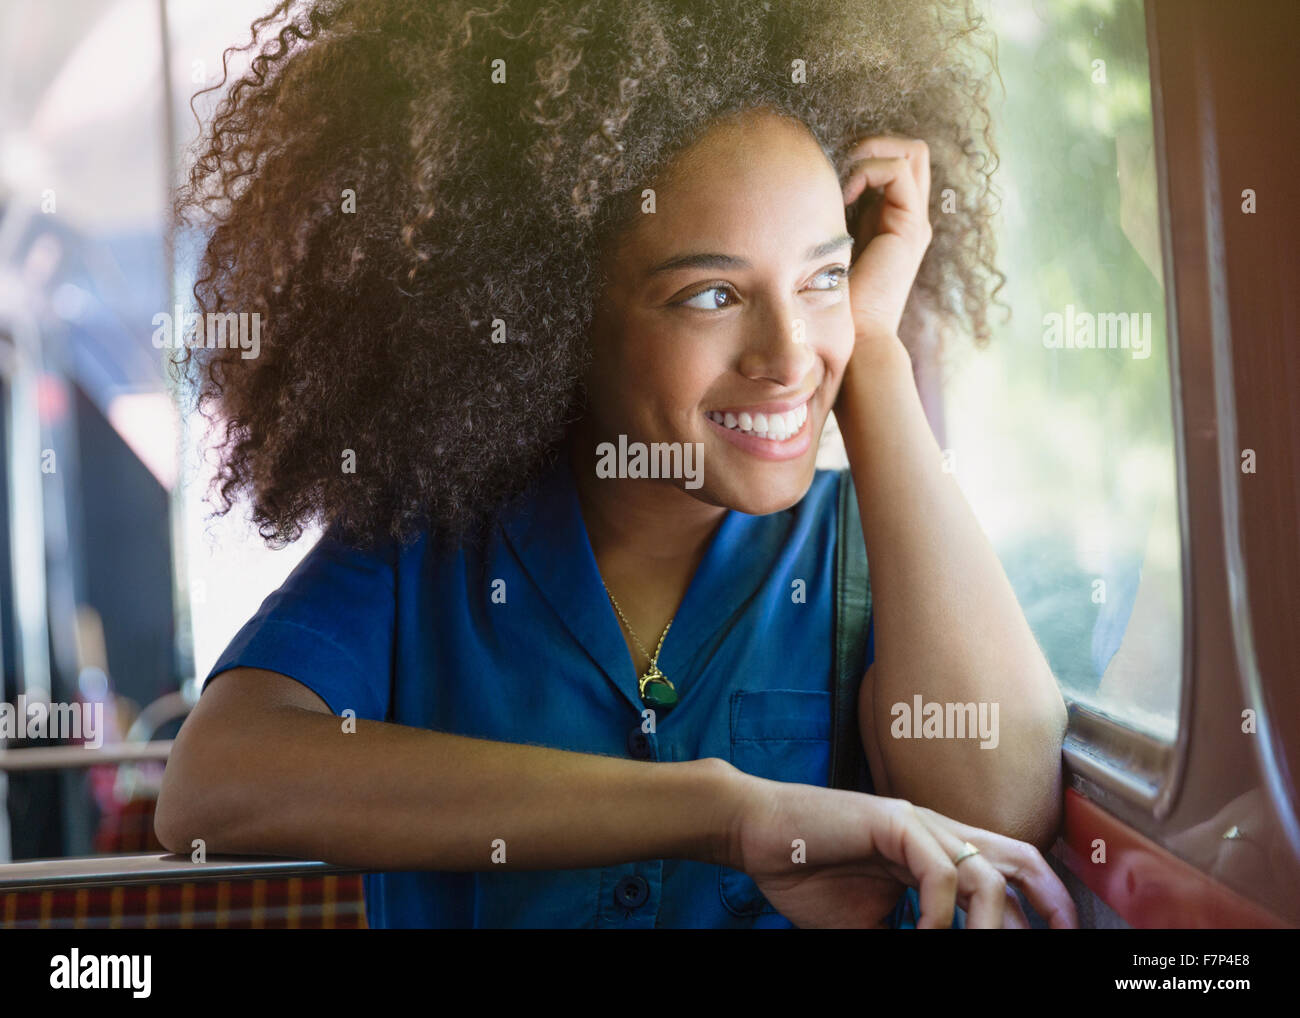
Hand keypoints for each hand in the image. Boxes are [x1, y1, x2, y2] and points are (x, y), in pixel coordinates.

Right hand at [728, 774, 1078, 928]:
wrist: (755, 833)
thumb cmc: (805, 872)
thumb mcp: (868, 921)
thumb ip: (908, 933)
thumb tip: (938, 951)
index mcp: (933, 851)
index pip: (1005, 872)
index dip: (1039, 906)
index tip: (1058, 938)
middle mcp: (934, 831)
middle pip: (1016, 857)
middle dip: (1050, 901)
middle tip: (1063, 938)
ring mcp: (915, 822)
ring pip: (984, 868)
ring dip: (989, 923)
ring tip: (978, 951)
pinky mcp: (891, 820)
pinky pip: (937, 868)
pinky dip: (940, 912)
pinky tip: (925, 934)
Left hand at [842, 135, 933, 347]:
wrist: (854, 339)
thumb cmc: (830, 301)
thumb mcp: (824, 246)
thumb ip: (824, 216)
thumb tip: (796, 186)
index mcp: (890, 219)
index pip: (892, 160)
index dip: (861, 151)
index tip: (826, 170)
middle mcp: (908, 216)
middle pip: (910, 149)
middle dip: (871, 142)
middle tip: (836, 162)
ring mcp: (914, 221)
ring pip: (912, 150)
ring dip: (870, 150)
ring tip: (839, 177)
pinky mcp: (910, 228)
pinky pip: (898, 170)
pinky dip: (867, 169)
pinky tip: (841, 195)